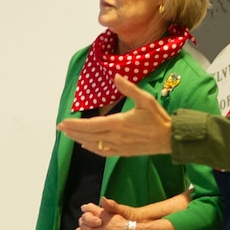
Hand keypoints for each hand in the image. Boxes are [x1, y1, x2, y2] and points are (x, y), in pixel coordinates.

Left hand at [57, 75, 171, 156]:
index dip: (76, 124)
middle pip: (89, 135)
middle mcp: (116, 137)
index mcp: (119, 123)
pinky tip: (85, 145)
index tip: (64, 122)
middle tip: (60, 128)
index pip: (91, 124)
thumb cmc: (158, 118)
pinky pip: (103, 152)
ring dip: (79, 139)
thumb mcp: (145, 99)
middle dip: (72, 131)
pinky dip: (92, 148)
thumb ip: (129, 88)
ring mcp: (119, 146)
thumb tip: (115, 77)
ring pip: (93, 144)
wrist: (170, 139)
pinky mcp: (123, 153)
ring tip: (68, 135)